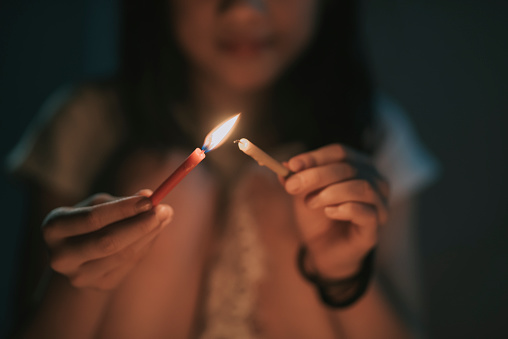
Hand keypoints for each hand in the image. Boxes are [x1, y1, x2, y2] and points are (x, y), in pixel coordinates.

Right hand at [41, 190, 172, 290]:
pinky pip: (130, 264)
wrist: (76, 258)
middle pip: (107, 242)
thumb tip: (150, 195)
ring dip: (149, 234)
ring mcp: (79, 276)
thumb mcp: (98, 206)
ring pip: (122, 255)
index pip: (92, 219)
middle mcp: (61, 256)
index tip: (150, 199)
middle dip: (140, 224)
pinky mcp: (99, 286)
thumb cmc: (88, 222)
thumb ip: (122, 201)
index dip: (123, 209)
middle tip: (164, 210)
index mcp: (54, 228)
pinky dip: (146, 245)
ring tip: (165, 216)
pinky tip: (154, 232)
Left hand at [283, 144, 388, 278]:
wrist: (321, 250)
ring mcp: (378, 205)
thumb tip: (285, 165)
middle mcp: (374, 181)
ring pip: (362, 188)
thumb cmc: (316, 216)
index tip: (293, 165)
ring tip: (311, 203)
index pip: (340, 153)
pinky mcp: (375, 229)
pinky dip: (345, 209)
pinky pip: (367, 213)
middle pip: (349, 168)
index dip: (316, 157)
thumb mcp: (302, 194)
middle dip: (317, 175)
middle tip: (292, 186)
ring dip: (331, 193)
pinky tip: (329, 212)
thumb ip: (297, 179)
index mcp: (357, 166)